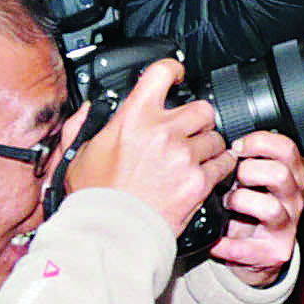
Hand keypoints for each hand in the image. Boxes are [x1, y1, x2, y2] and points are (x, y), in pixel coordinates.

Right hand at [62, 60, 232, 239]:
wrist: (110, 233)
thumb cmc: (94, 197)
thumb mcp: (79, 152)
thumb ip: (86, 124)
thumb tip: (93, 108)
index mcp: (134, 118)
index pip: (161, 73)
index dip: (172, 69)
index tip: (176, 74)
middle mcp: (163, 132)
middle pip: (202, 108)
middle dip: (197, 120)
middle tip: (186, 133)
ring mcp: (184, 156)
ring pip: (216, 137)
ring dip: (208, 145)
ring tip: (192, 159)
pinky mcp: (199, 181)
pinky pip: (224, 164)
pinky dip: (219, 167)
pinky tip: (205, 173)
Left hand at [205, 131, 303, 285]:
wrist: (255, 254)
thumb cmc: (246, 210)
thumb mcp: (250, 180)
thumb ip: (241, 160)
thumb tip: (212, 138)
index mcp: (290, 176)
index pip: (287, 148)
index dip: (259, 142)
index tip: (236, 145)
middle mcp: (292, 199)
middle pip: (280, 174)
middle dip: (247, 172)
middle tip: (229, 178)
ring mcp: (286, 226)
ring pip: (270, 208)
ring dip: (240, 203)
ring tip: (225, 205)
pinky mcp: (274, 252)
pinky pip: (246, 247)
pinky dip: (224, 243)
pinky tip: (215, 238)